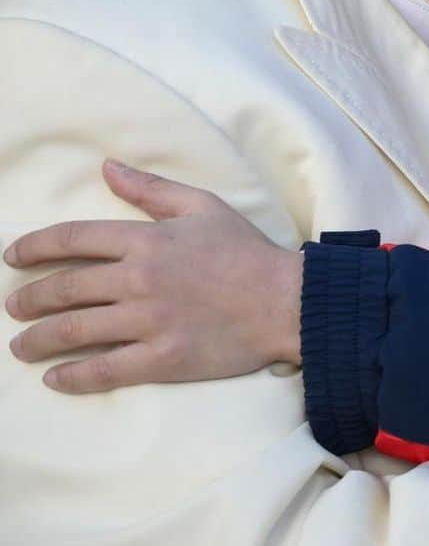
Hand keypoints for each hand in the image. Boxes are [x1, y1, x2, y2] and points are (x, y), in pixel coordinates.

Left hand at [4, 160, 302, 392]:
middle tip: (13, 306)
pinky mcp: (161, 359)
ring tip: (21, 345)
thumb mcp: (203, 206)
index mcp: (148, 240)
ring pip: (74, 331)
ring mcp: (148, 322)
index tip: (13, 257)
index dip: (35, 246)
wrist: (284, 301)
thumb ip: (152, 189)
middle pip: (64, 288)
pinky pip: (103, 371)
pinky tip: (54, 377)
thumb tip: (108, 168)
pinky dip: (72, 376)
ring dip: (37, 339)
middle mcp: (140, 280)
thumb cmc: (246, 251)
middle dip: (28, 299)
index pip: (74, 238)